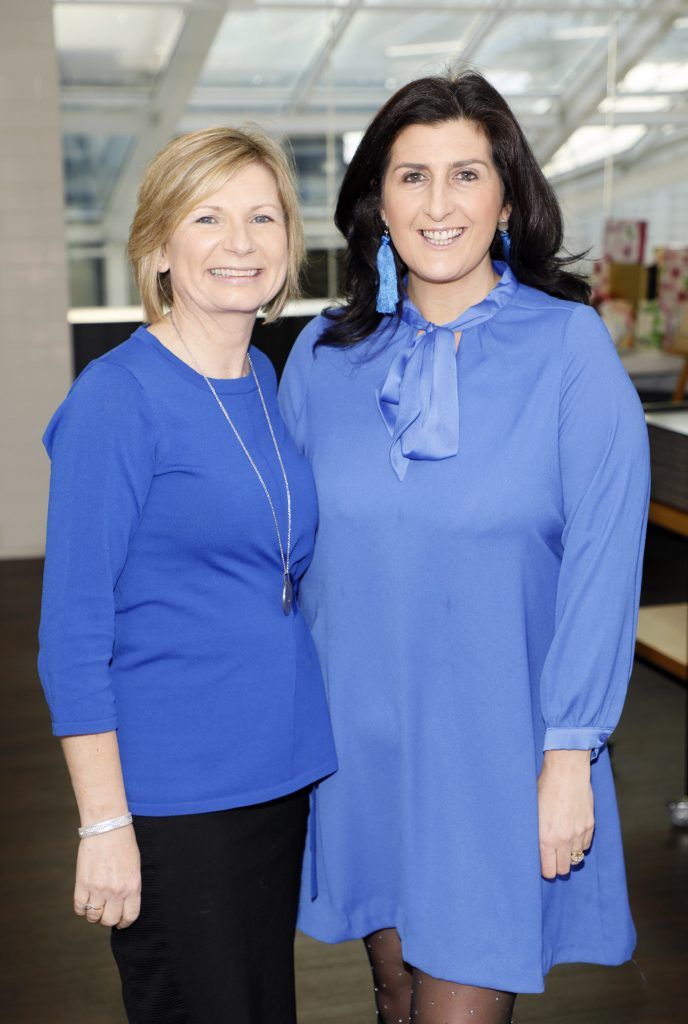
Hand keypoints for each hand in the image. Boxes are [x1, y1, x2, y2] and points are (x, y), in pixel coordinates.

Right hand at [74, 824, 140, 928]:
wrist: (107, 826)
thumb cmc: (124, 844)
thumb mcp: (134, 867)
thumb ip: (130, 887)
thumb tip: (122, 905)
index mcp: (132, 886)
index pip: (129, 916)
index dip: (124, 922)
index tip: (120, 922)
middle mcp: (116, 891)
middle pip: (109, 920)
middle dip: (108, 920)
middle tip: (106, 913)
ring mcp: (98, 888)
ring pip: (93, 917)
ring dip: (94, 915)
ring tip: (95, 907)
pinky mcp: (82, 883)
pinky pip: (79, 907)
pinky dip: (81, 909)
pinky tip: (85, 902)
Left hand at [537, 749, 593, 878]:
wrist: (566, 772)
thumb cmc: (545, 787)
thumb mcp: (533, 811)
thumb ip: (536, 831)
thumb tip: (536, 845)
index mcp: (546, 838)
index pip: (548, 870)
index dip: (546, 870)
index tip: (544, 866)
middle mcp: (563, 840)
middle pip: (564, 868)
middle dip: (558, 866)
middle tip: (554, 858)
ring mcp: (579, 834)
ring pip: (576, 858)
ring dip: (570, 855)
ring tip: (563, 845)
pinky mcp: (590, 825)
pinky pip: (586, 845)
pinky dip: (580, 844)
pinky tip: (573, 835)